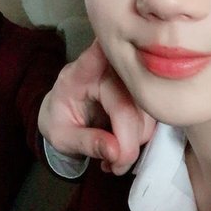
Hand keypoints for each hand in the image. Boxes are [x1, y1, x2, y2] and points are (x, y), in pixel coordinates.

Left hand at [38, 40, 155, 174]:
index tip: (106, 44)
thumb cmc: (60, 121)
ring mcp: (126, 79)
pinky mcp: (140, 91)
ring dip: (135, 143)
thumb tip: (115, 152)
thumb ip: (87, 143)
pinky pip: (150, 117)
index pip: (92, 60)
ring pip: (146, 112)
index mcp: (77, 76)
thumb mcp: (62, 138)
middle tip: (115, 165)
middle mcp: (105, 71)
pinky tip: (122, 150)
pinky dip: (140, 139)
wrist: (65, 116)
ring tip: (114, 161)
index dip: (102, 52)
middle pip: (128, 102)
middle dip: (127, 141)